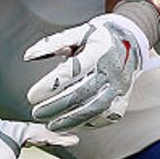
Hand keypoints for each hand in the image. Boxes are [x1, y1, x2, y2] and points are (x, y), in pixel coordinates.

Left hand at [24, 12, 159, 131]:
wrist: (132, 41)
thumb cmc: (98, 37)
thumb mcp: (77, 33)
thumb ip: (52, 44)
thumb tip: (27, 56)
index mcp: (98, 52)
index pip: (70, 73)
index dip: (49, 86)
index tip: (31, 96)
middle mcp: (111, 71)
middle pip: (81, 94)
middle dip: (56, 107)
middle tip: (36, 113)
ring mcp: (119, 87)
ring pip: (94, 109)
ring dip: (71, 120)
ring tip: (51, 126)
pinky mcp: (123, 98)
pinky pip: (106, 116)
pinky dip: (89, 123)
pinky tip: (73, 125)